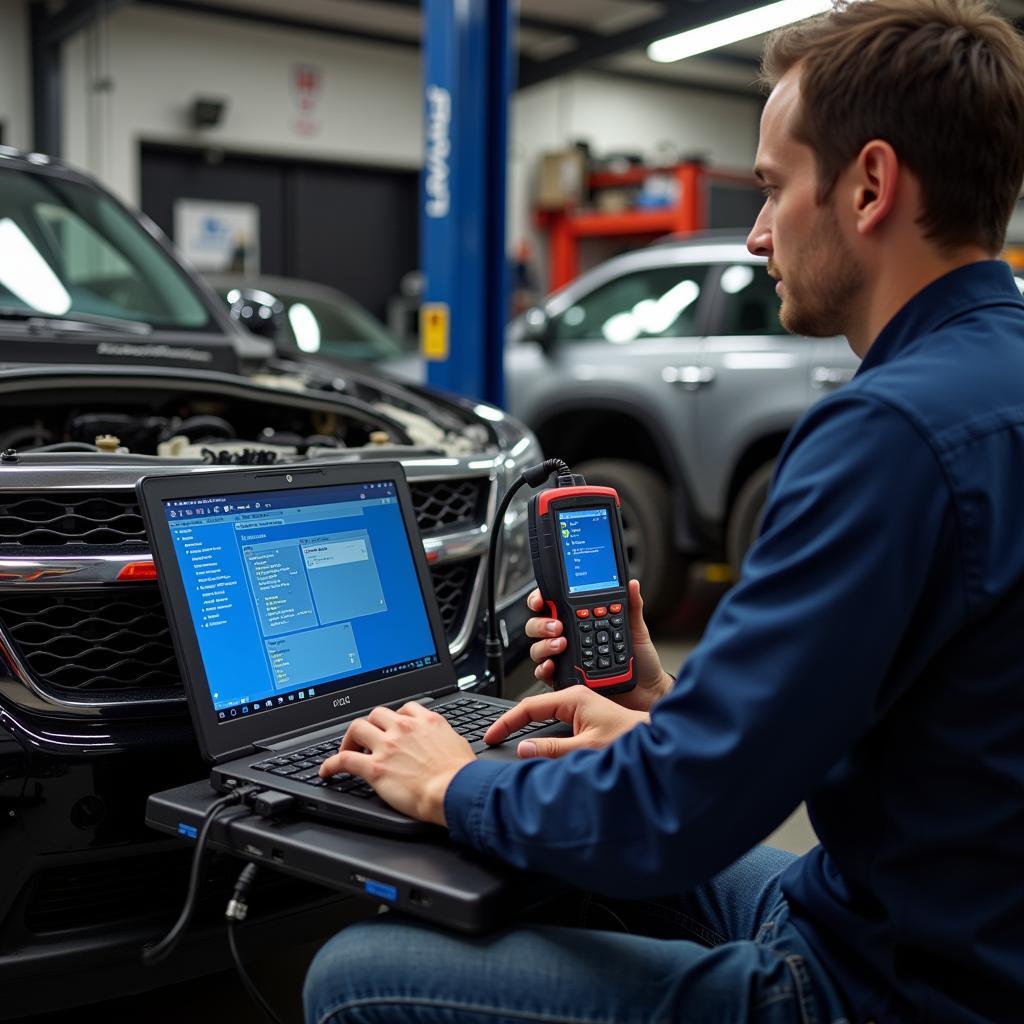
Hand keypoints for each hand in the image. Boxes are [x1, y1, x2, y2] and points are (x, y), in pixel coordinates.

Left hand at [318, 702, 474, 825]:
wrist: (455, 790)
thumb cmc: (461, 774)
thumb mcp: (458, 744)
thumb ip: (443, 738)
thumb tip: (441, 742)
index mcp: (426, 721)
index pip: (404, 708)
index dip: (395, 718)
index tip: (392, 726)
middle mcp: (403, 728)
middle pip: (376, 714)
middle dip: (371, 725)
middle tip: (368, 739)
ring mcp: (387, 746)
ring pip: (357, 728)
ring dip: (349, 739)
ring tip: (347, 750)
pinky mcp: (374, 768)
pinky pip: (343, 759)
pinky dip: (331, 764)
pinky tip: (327, 771)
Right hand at [484, 684, 647, 757]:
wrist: (659, 740)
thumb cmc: (631, 740)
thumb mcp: (588, 748)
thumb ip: (553, 749)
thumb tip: (524, 749)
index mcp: (574, 698)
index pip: (528, 706)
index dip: (506, 721)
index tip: (491, 734)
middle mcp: (577, 698)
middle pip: (534, 708)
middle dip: (512, 721)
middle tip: (494, 736)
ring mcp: (583, 707)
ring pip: (545, 714)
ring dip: (527, 725)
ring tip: (508, 737)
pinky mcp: (589, 717)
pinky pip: (557, 721)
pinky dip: (542, 730)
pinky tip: (537, 740)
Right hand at [525, 579, 673, 712]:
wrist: (646, 690)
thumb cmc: (639, 659)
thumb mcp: (636, 628)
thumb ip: (632, 605)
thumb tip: (633, 584)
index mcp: (580, 620)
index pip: (552, 605)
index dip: (540, 599)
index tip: (542, 600)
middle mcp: (568, 637)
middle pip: (538, 625)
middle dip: (541, 623)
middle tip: (557, 626)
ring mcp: (564, 658)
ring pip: (538, 648)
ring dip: (544, 644)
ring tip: (562, 644)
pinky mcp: (565, 679)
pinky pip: (544, 674)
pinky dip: (544, 668)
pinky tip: (553, 665)